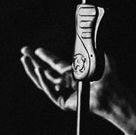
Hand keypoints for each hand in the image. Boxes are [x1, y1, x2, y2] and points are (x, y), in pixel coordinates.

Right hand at [19, 45, 135, 134]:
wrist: (111, 92)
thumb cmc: (108, 77)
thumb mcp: (99, 56)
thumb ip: (92, 45)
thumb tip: (89, 32)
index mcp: (74, 74)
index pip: (55, 64)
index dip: (45, 57)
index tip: (37, 50)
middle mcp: (67, 83)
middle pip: (46, 72)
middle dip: (33, 62)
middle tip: (23, 51)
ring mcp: (64, 93)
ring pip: (43, 82)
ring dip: (33, 71)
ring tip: (24, 59)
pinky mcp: (63, 102)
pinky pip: (50, 91)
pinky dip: (43, 81)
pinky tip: (38, 71)